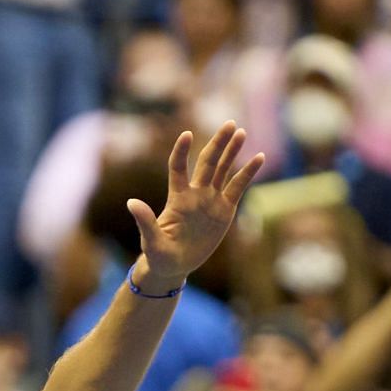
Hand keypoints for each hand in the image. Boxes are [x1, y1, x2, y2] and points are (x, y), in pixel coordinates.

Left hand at [128, 122, 264, 291]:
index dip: (181, 152)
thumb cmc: (158, 255)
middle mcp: (195, 194)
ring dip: (232, 151)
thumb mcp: (151, 240)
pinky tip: (259, 157)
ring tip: (241, 132)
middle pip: (207, 162)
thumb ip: (145, 221)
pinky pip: (237, 187)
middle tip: (230, 124)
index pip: (177, 168)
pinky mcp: (225, 209)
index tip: (186, 134)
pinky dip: (248, 172)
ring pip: (223, 170)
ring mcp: (210, 200)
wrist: (173, 266)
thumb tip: (131, 202)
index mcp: (177, 198)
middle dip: (218, 143)